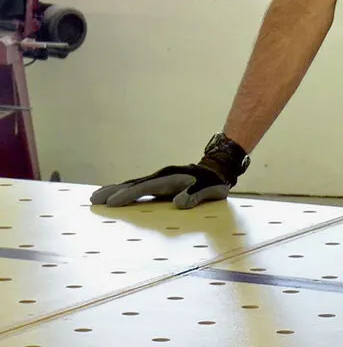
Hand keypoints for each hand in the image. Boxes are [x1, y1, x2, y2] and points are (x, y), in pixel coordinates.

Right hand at [89, 133, 249, 208]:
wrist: (217, 169)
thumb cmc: (213, 183)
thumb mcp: (210, 190)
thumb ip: (196, 196)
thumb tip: (180, 203)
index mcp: (171, 179)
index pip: (146, 188)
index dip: (129, 195)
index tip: (112, 202)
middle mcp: (162, 176)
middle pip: (134, 184)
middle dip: (114, 192)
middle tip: (93, 199)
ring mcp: (159, 177)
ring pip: (134, 184)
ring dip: (115, 190)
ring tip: (96, 197)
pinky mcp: (159, 182)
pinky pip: (138, 186)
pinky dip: (125, 190)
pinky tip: (114, 196)